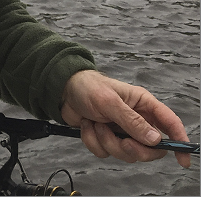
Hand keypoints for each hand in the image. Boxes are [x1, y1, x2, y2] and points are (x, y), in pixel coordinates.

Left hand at [60, 69, 190, 167]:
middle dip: (135, 148)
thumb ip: (132, 121)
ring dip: (108, 141)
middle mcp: (136, 120)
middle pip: (150, 148)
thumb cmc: (88, 87)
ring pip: (126, 153)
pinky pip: (105, 152)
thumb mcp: (110, 102)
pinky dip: (93, 141)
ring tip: (97, 124)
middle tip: (123, 140)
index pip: (170, 124)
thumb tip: (155, 139)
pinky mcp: (106, 138)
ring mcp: (121, 131)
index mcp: (144, 105)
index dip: (179, 141)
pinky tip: (88, 126)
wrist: (63, 91)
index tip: (182, 159)